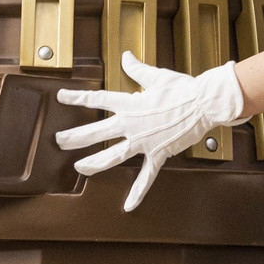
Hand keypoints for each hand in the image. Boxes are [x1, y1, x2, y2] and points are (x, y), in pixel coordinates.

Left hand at [54, 55, 244, 212]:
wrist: (205, 104)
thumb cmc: (183, 89)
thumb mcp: (157, 76)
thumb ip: (137, 69)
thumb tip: (125, 56)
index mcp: (130, 103)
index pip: (97, 99)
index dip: (77, 98)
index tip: (61, 98)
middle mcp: (132, 124)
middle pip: (96, 131)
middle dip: (75, 137)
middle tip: (58, 141)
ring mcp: (143, 142)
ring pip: (112, 156)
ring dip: (93, 163)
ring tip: (79, 168)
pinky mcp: (158, 154)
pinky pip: (145, 177)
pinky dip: (137, 193)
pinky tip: (128, 206)